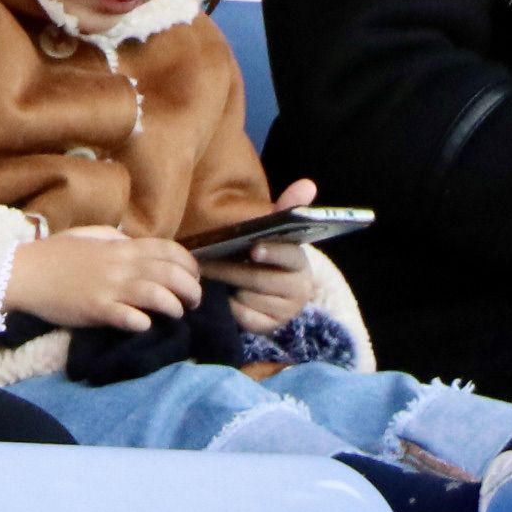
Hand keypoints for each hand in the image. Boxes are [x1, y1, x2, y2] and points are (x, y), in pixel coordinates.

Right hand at [5, 225, 201, 332]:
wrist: (22, 272)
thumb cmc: (53, 254)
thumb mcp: (87, 236)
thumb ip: (113, 237)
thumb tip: (132, 241)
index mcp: (120, 247)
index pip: (169, 250)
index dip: (189, 264)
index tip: (194, 277)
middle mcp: (121, 265)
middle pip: (171, 273)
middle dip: (192, 288)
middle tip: (194, 301)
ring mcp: (109, 287)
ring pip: (158, 294)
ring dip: (175, 306)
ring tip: (177, 314)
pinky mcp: (96, 309)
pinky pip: (129, 317)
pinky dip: (144, 322)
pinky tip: (145, 326)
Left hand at [188, 175, 324, 331]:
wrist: (269, 292)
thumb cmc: (266, 255)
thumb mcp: (274, 233)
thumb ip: (287, 208)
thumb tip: (308, 183)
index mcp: (301, 263)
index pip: (290, 256)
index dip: (272, 252)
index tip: (254, 248)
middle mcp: (300, 289)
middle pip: (260, 279)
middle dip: (230, 269)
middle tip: (203, 260)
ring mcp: (285, 311)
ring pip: (249, 298)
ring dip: (228, 288)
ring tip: (209, 276)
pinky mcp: (269, 327)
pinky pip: (244, 317)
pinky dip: (231, 308)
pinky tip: (222, 297)